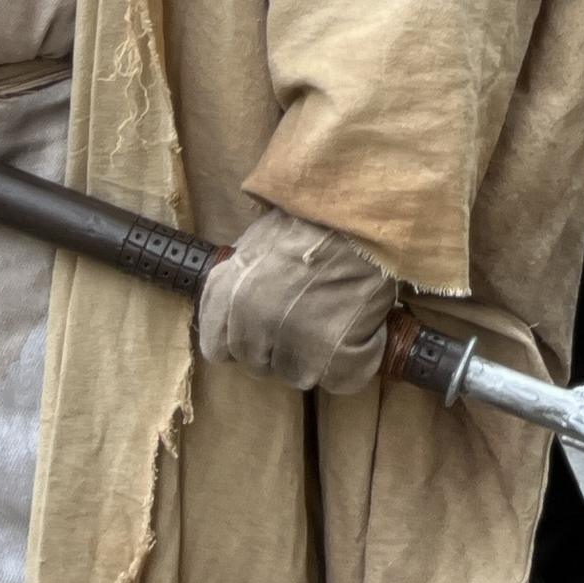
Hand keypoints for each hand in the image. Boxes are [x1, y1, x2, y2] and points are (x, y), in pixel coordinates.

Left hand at [194, 200, 397, 393]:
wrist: (359, 205)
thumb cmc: (311, 214)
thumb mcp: (258, 240)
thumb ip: (243, 281)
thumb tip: (244, 306)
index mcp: (225, 294)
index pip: (218, 348)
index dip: (244, 340)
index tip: (265, 328)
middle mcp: (250, 323)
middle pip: (260, 366)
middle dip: (284, 348)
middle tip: (312, 317)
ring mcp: (293, 342)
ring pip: (301, 375)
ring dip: (320, 356)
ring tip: (340, 319)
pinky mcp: (337, 352)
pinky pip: (345, 376)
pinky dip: (358, 358)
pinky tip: (364, 329)